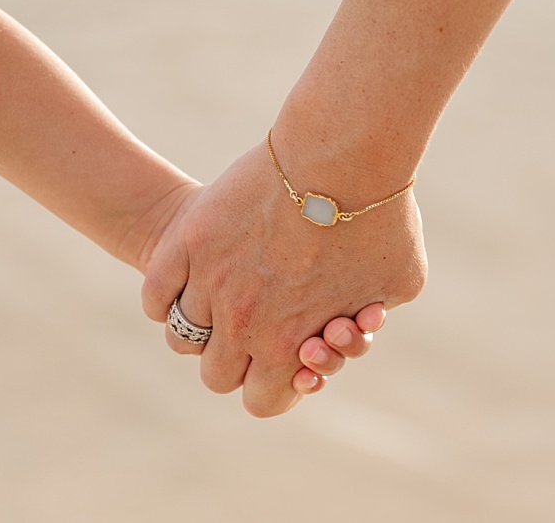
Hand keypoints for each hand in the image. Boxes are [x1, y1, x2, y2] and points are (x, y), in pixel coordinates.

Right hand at [141, 139, 425, 416]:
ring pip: (182, 336)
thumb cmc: (381, 216)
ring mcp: (210, 283)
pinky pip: (154, 295)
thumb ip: (372, 314)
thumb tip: (358, 322)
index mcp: (292, 345)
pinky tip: (191, 277)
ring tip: (222, 295)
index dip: (274, 384)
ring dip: (200, 324)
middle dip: (236, 357)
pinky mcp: (187, 243)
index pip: (261, 401)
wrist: (340, 153)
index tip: (286, 356)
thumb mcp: (400, 281)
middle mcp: (244, 324)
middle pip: (216, 375)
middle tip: (254, 323)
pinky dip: (166, 295)